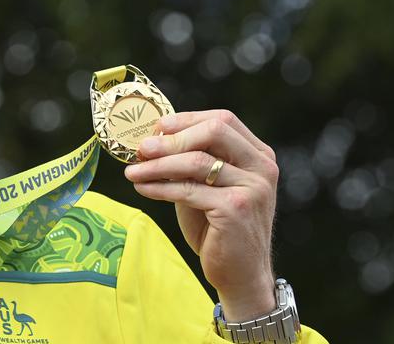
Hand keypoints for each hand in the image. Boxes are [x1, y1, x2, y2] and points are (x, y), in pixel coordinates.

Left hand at [123, 110, 279, 320]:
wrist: (240, 273)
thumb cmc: (218, 227)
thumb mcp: (206, 187)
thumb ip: (189, 162)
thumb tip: (150, 140)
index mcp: (258, 155)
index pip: (222, 120)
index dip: (186, 120)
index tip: (156, 128)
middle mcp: (261, 167)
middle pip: (214, 131)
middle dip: (172, 138)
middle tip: (142, 148)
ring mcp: (252, 187)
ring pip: (196, 161)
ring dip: (157, 165)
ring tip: (132, 171)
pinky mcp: (236, 209)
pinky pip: (188, 189)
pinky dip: (160, 187)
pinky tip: (141, 188)